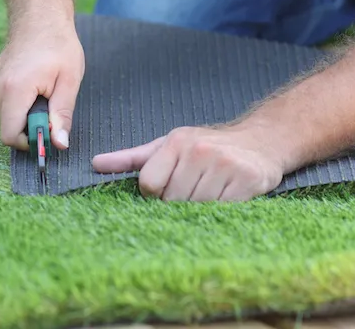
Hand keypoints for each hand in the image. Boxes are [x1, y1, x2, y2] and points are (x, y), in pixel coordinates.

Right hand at [0, 24, 84, 151]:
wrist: (39, 16)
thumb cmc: (57, 44)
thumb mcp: (69, 81)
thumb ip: (62, 115)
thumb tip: (59, 144)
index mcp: (14, 90)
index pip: (10, 136)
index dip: (31, 141)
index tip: (50, 131)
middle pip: (10, 128)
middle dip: (32, 125)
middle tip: (52, 103)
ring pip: (8, 119)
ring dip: (28, 114)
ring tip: (44, 90)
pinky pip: (5, 108)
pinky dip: (21, 105)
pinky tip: (34, 86)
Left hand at [92, 124, 284, 201]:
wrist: (260, 143)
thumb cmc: (205, 146)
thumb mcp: (167, 146)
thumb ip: (131, 158)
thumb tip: (94, 164)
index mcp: (176, 142)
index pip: (150, 184)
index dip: (155, 195)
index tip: (166, 190)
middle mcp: (199, 151)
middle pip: (173, 199)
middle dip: (178, 203)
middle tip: (191, 192)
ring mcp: (224, 165)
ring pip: (196, 208)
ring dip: (199, 210)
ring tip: (208, 194)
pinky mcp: (247, 181)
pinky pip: (222, 211)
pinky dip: (220, 211)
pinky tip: (225, 198)